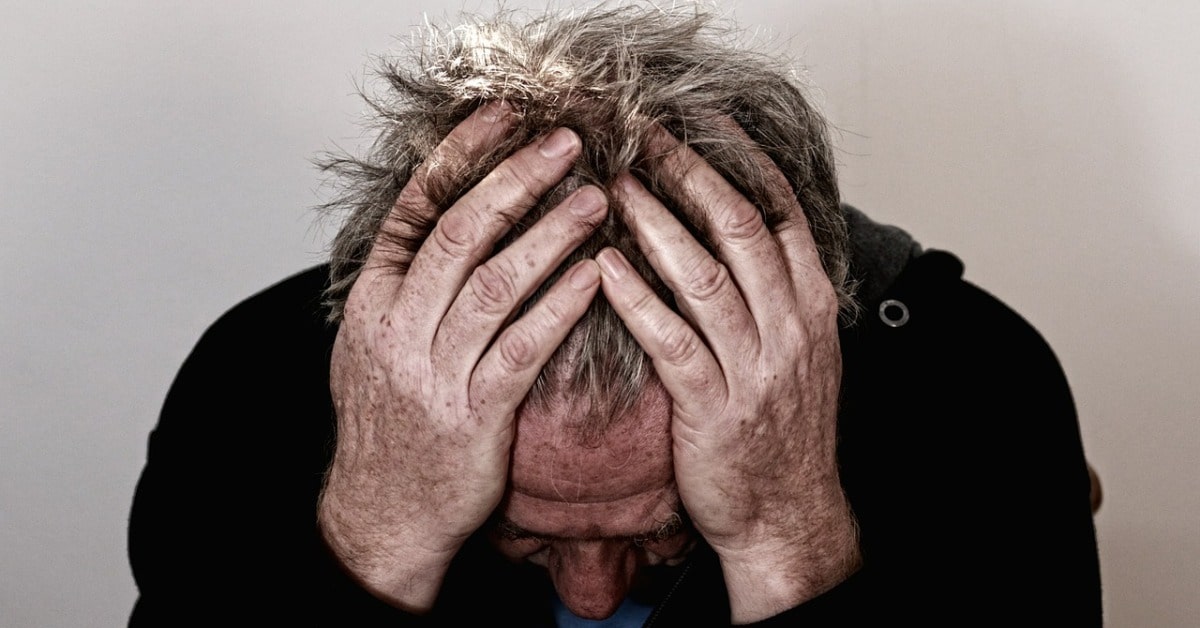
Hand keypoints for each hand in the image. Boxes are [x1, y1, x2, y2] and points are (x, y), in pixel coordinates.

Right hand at [318, 103, 606, 610]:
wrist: (384, 512)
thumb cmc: (390, 423)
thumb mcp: (371, 345)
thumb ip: (404, 285)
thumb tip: (441, 218)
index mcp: (372, 301)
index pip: (414, 209)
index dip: (460, 156)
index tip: (502, 116)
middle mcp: (397, 328)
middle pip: (460, 233)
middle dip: (516, 180)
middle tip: (567, 143)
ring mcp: (434, 371)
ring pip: (496, 284)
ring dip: (550, 235)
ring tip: (596, 200)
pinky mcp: (475, 414)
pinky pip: (524, 348)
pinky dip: (561, 307)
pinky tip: (597, 275)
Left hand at [597, 125, 860, 621]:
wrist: (787, 513)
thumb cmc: (780, 429)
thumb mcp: (800, 352)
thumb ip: (777, 291)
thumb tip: (739, 229)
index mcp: (812, 307)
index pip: (783, 214)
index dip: (742, 161)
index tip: (703, 121)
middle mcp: (790, 328)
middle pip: (741, 230)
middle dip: (692, 174)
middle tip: (646, 135)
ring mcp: (754, 368)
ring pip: (705, 276)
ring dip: (656, 224)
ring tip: (614, 185)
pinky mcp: (712, 407)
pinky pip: (671, 341)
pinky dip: (636, 299)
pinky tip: (603, 266)